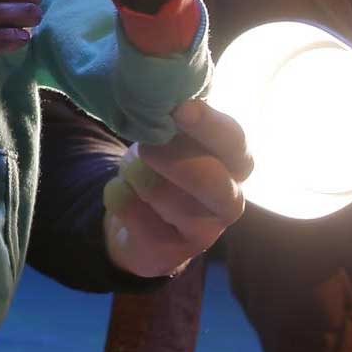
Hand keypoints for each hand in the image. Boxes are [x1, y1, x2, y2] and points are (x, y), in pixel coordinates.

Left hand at [102, 99, 251, 277]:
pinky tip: (123, 194)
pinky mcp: (171, 253)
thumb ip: (175, 118)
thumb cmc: (163, 162)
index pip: (234, 141)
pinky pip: (131, 212)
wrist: (139, 219)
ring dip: (134, 174)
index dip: (209, 125)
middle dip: (169, 157)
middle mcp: (229, 200)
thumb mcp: (172, 135)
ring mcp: (204, 232)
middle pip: (209, 179)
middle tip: (145, 146)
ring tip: (134, 172)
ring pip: (162, 194)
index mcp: (235, 162)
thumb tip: (164, 98)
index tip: (181, 109)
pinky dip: (116, 194)